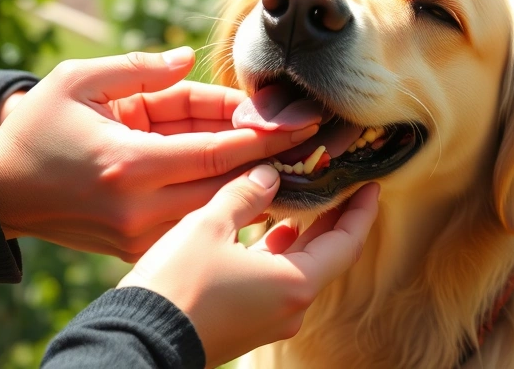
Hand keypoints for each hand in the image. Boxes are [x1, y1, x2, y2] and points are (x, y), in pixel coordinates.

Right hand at [0, 47, 318, 259]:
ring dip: (260, 187)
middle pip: (229, 186)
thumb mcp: (79, 80)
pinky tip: (260, 186)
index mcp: (128, 163)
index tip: (305, 120)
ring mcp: (139, 234)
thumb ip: (139, 67)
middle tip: (320, 140)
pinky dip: (229, 205)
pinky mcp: (136, 247)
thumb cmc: (37, 127)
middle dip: (276, 162)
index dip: (265, 135)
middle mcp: (140, 207)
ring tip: (305, 161)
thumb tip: (190, 58)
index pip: (217, 151)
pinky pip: (197, 224)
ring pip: (219, 211)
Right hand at [119, 166, 379, 367]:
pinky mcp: (250, 324)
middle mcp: (292, 307)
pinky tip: (271, 230)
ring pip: (301, 269)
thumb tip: (269, 174)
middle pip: (327, 256)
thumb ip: (245, 194)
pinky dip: (281, 253)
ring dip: (306, 236)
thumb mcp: (210, 224)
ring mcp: (272, 320)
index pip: (346, 243)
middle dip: (335, 219)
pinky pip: (279, 282)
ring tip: (306, 199)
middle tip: (343, 184)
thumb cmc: (177, 282)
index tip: (372, 186)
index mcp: (295, 283)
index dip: (361, 212)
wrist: (141, 338)